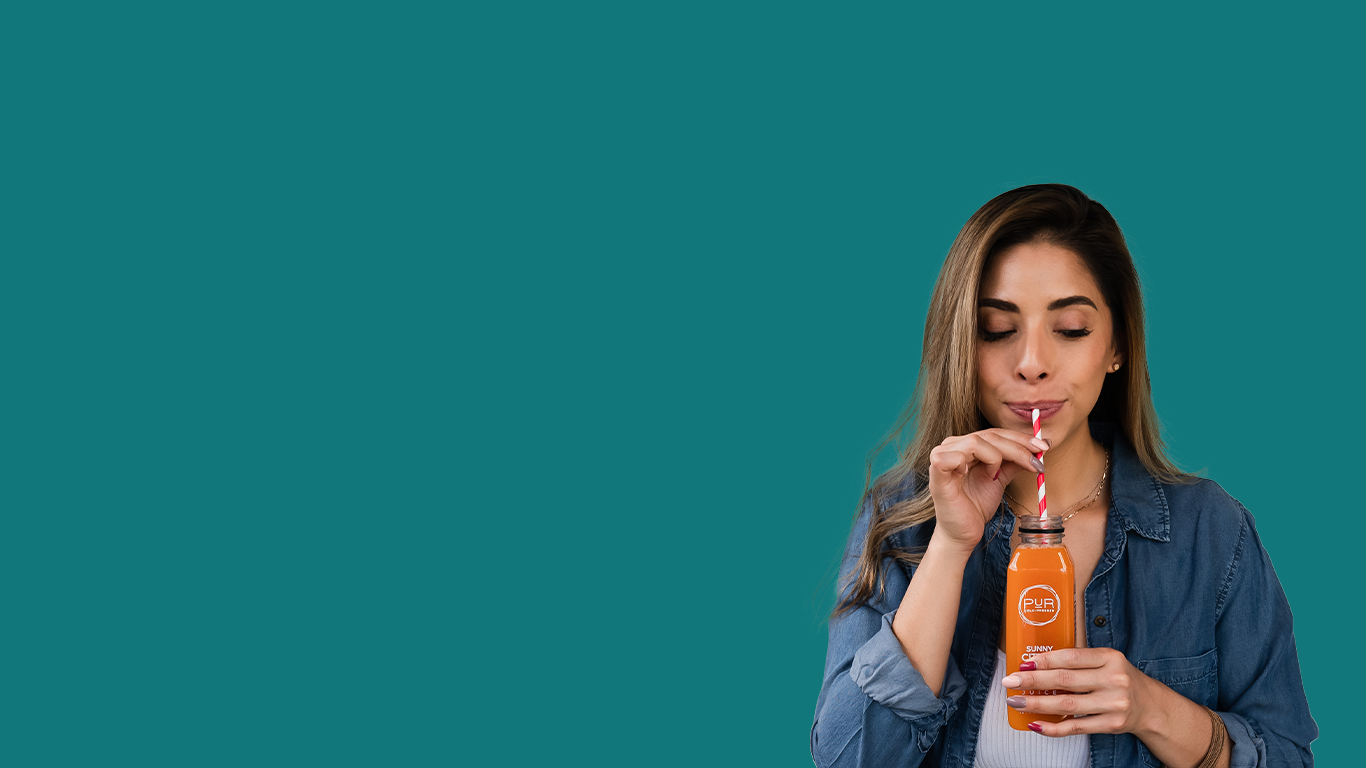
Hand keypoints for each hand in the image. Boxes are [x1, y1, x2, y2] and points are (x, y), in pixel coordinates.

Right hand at [928, 428, 1048, 552]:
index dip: (1020, 438)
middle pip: (989, 435)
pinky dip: (968, 463)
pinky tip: (975, 475)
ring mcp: (941, 456)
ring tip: (995, 476)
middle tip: (1036, 462)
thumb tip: (1040, 446)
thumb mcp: (1001, 478)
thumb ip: (1014, 461)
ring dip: (996, 457)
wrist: (963, 533)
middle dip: (1018, 447)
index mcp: (965, 445)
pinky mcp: (936, 471)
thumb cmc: (976, 505)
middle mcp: (952, 445)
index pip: (995, 433)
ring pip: (976, 442)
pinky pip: (955, 456)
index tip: (1043, 447)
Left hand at [999, 647, 1155, 735]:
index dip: (1045, 660)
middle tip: (1010, 682)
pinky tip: (1035, 724)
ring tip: (1016, 702)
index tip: (1024, 663)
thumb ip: (1079, 660)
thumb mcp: (1106, 661)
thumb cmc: (1119, 678)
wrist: (1151, 707)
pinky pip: (1076, 727)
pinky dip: (1053, 727)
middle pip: (1065, 680)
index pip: (1071, 657)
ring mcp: (1114, 703)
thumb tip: (1036, 663)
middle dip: (1033, 681)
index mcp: (1110, 657)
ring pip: (1067, 705)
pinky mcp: (1111, 724)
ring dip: (1037, 704)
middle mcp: (1114, 679)